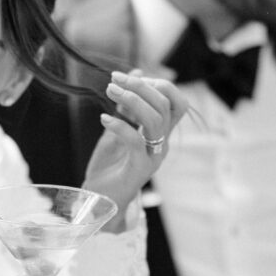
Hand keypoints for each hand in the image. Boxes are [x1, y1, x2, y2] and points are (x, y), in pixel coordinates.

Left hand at [82, 71, 187, 230]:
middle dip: (140, 86)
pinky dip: (120, 125)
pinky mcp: (140, 169)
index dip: (157, 84)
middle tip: (113, 81)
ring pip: (155, 120)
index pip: (176, 101)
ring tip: (110, 92)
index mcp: (160, 134)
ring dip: (131, 100)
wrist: (99, 202)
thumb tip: (136, 74)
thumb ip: (127, 106)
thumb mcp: (116, 129)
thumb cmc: (108, 168)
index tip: (126, 79)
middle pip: (165, 105)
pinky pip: (136, 141)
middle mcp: (161, 144)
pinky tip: (103, 119)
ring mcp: (153, 157)